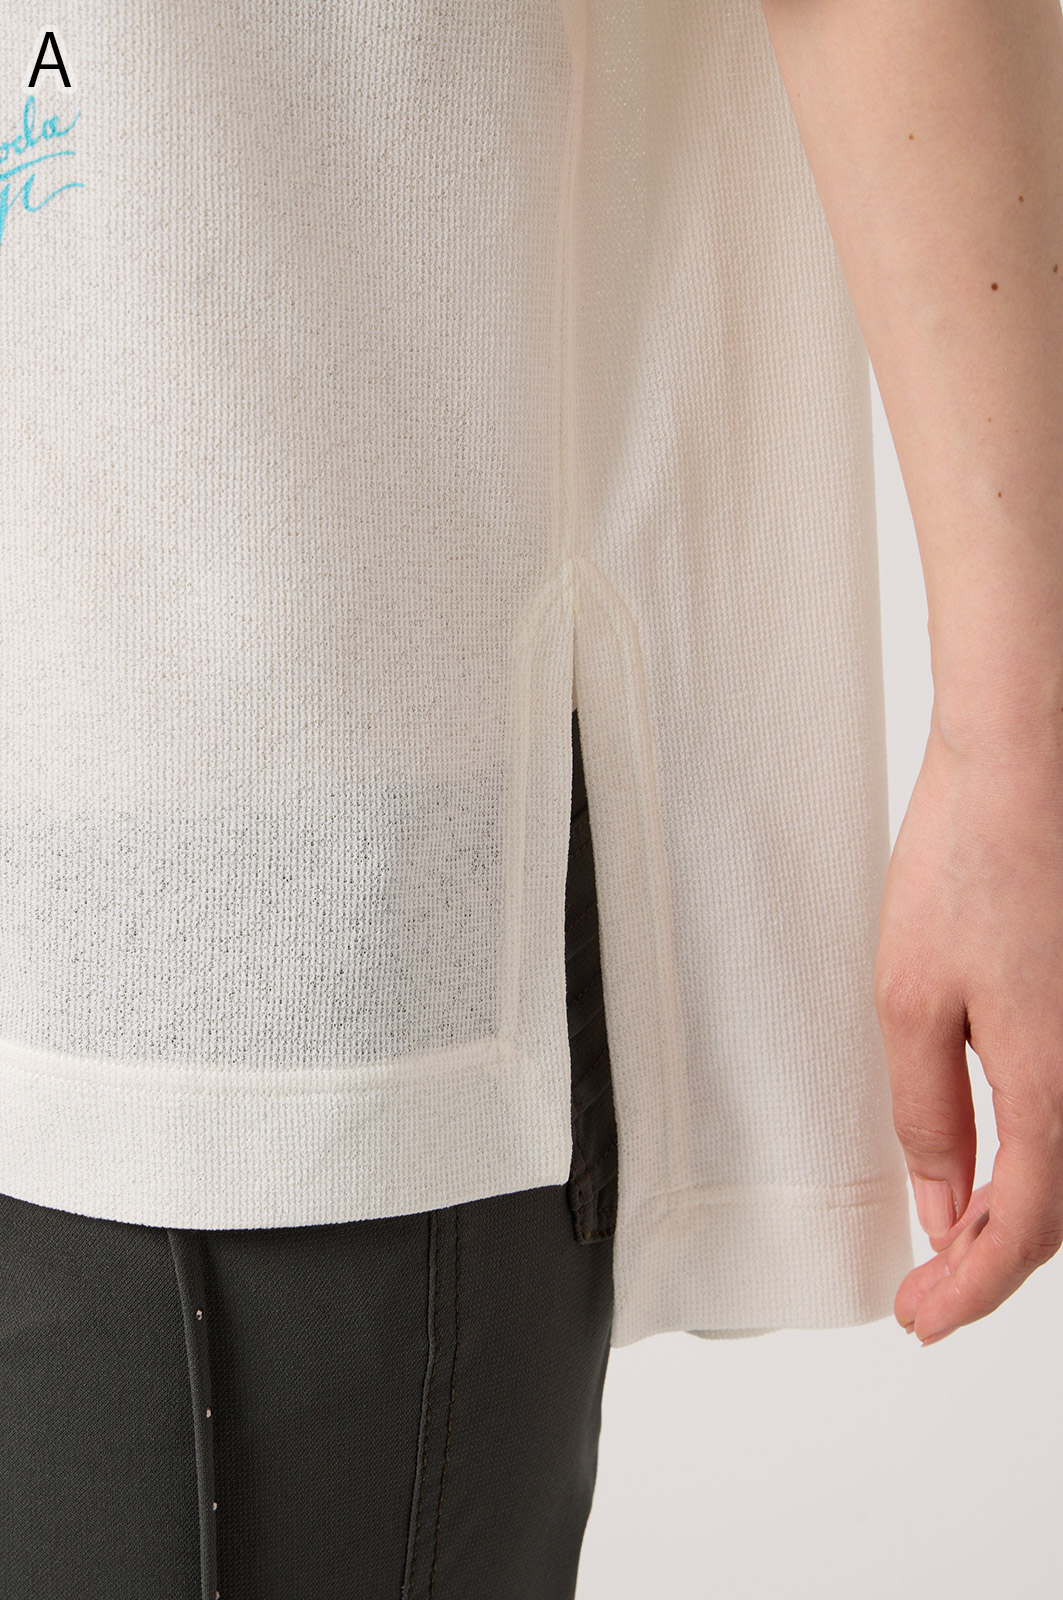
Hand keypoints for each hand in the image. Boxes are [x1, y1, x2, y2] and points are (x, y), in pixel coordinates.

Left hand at [873, 709, 1062, 1345]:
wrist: (1028, 763)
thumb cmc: (970, 861)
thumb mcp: (911, 1000)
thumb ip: (927, 1113)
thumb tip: (939, 1199)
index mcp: (1053, 1087)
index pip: (1020, 1233)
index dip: (968, 1288)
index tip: (920, 1317)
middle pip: (1057, 1213)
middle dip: (987, 1262)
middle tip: (924, 1291)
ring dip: (1015, 1214)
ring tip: (948, 1236)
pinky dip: (1038, 1157)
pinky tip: (995, 1158)